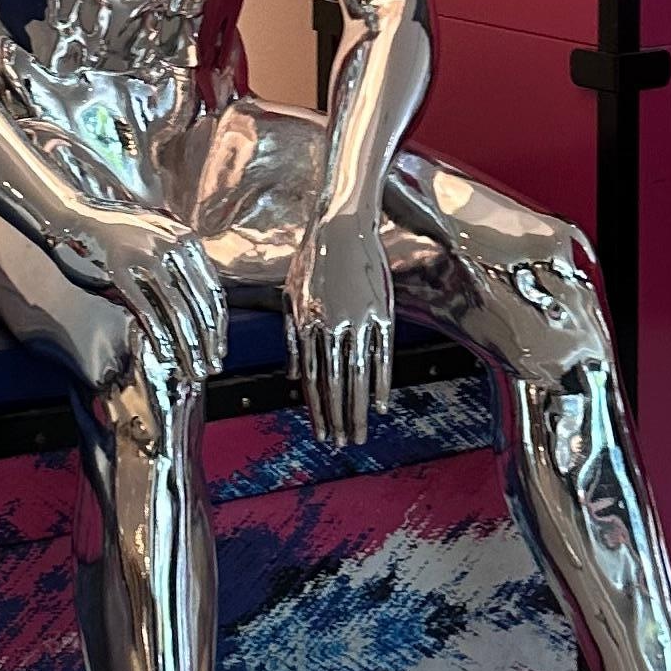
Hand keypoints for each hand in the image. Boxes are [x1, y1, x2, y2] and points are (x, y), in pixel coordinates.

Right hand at [84, 206, 228, 385]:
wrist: (78, 217)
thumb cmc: (120, 235)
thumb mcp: (161, 240)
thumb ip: (183, 264)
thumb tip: (205, 306)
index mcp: (187, 240)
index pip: (212, 291)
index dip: (218, 325)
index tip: (220, 350)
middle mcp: (173, 246)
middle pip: (199, 304)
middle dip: (208, 342)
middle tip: (212, 369)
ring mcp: (146, 257)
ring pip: (177, 311)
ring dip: (189, 346)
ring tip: (193, 369)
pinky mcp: (120, 270)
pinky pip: (147, 309)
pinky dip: (160, 336)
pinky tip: (166, 355)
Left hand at [288, 214, 393, 446]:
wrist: (341, 225)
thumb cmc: (312, 260)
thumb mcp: (289, 296)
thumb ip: (289, 338)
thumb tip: (288, 377)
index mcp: (305, 323)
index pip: (309, 377)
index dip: (315, 409)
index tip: (321, 434)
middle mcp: (330, 325)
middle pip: (333, 382)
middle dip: (337, 417)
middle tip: (342, 444)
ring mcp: (357, 319)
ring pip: (357, 374)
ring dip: (358, 408)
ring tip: (360, 433)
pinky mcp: (381, 312)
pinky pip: (382, 353)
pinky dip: (382, 381)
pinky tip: (382, 403)